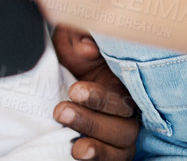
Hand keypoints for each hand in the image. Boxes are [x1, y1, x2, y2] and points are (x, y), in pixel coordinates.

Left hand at [50, 25, 138, 160]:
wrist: (58, 72)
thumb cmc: (70, 53)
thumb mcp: (69, 39)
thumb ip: (79, 37)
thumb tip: (87, 48)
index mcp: (122, 77)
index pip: (122, 90)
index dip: (101, 96)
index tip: (74, 92)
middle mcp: (128, 105)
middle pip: (123, 120)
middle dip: (91, 120)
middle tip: (62, 112)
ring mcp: (122, 129)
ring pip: (122, 143)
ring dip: (98, 146)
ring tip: (76, 146)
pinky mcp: (112, 147)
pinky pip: (114, 157)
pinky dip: (101, 158)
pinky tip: (80, 154)